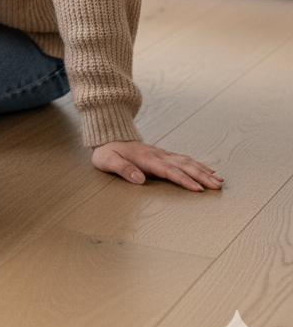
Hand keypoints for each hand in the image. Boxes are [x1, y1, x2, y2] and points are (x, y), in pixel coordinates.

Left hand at [92, 140, 223, 191]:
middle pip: (183, 166)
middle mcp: (158, 155)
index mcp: (146, 158)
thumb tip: (140, 179)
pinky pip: (184, 159)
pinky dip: (198, 165)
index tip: (198, 189)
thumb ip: (123, 169)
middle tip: (218, 186)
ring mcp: (162, 154)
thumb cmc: (107, 153)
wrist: (108, 137)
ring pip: (187, 162)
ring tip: (219, 180)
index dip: (183, 180)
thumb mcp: (108, 161)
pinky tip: (208, 170)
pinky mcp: (163, 155)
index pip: (169, 171)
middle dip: (201, 176)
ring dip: (203, 171)